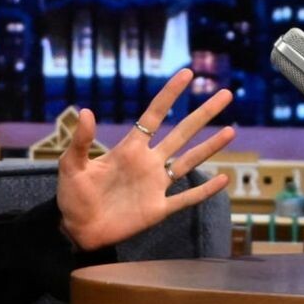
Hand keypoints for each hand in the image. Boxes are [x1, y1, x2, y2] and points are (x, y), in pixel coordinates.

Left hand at [56, 69, 234, 251]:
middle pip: (182, 133)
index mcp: (129, 149)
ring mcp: (156, 186)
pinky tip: (223, 179)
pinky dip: (205, 190)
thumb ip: (81, 141)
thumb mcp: (71, 165)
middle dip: (204, 114)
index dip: (170, 94)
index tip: (187, 74)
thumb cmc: (72, 196)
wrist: (77, 230)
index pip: (154, 115)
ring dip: (210, 146)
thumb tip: (86, 111)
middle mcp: (148, 163)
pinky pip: (187, 198)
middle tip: (225, 94)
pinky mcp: (159, 209)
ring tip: (232, 130)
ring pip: (190, 161)